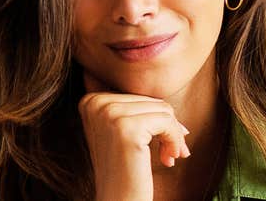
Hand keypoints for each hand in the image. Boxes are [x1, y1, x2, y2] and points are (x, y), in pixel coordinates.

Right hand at [78, 74, 190, 200]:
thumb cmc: (125, 170)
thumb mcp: (123, 131)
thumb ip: (136, 108)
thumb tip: (165, 96)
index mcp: (91, 100)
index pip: (140, 96)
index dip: (156, 119)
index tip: (158, 143)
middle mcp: (95, 103)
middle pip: (153, 100)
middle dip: (167, 128)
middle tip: (168, 152)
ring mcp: (109, 114)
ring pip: (164, 110)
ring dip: (173, 136)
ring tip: (167, 156)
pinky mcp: (126, 128)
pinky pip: (168, 122)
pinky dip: (175, 141)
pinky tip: (168, 159)